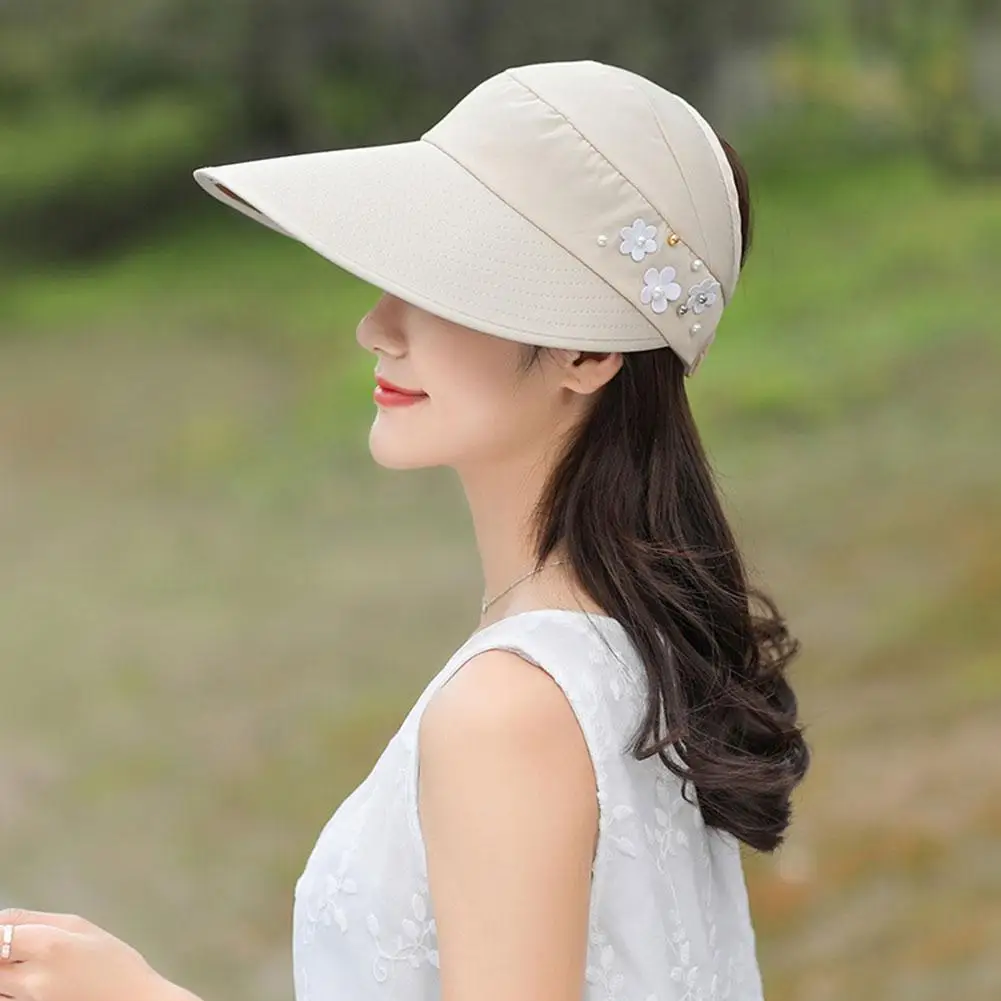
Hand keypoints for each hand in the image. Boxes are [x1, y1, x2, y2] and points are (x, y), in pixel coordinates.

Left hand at [0, 909, 194, 1000]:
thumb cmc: (114, 964)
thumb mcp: (82, 927)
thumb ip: (37, 920)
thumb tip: (2, 920)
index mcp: (48, 947)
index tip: (4, 930)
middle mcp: (31, 979)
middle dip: (1, 950)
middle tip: (16, 946)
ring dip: (4, 971)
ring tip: (24, 963)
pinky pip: (5, 999)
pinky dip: (8, 988)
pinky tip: (27, 979)